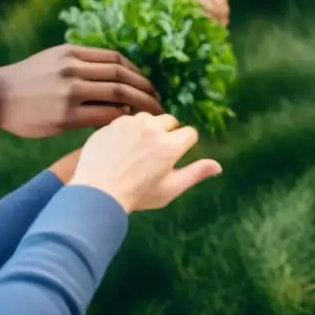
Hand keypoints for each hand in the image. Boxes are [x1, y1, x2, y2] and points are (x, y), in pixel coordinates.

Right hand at [0, 45, 163, 137]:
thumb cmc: (27, 81)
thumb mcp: (55, 59)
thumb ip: (83, 64)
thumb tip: (117, 77)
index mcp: (73, 52)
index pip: (118, 59)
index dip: (138, 73)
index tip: (148, 85)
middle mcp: (74, 68)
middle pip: (123, 76)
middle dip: (146, 90)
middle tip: (159, 102)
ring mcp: (70, 91)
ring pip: (119, 94)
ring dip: (140, 105)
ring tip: (151, 115)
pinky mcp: (66, 116)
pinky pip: (105, 116)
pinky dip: (121, 119)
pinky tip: (127, 126)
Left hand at [70, 112, 221, 211]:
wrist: (96, 192)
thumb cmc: (137, 196)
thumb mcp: (170, 189)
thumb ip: (195, 174)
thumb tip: (218, 166)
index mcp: (170, 145)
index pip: (189, 133)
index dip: (184, 145)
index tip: (173, 157)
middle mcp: (153, 128)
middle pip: (169, 121)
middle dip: (167, 133)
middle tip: (154, 154)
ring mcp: (130, 123)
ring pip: (147, 118)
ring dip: (147, 129)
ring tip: (136, 150)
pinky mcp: (112, 123)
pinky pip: (126, 121)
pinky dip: (127, 131)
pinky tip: (120, 148)